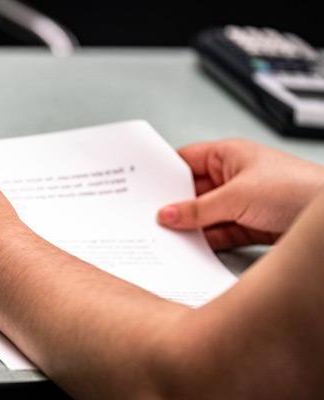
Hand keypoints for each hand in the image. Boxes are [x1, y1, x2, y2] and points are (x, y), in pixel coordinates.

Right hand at [157, 139, 323, 249]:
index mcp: (229, 155)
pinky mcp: (249, 225)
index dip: (164, 173)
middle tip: (151, 216)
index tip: (142, 188)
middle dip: (175, 204)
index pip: (186, 160)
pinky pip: (218, 232)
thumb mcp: (237, 196)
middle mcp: (233, 176)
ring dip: (191, 225)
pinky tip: (191, 246)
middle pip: (192, 191)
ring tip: (168, 235)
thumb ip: (198, 209)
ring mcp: (241, 202)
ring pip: (204, 214)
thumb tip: (167, 214)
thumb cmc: (297, 190)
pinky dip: (206, 240)